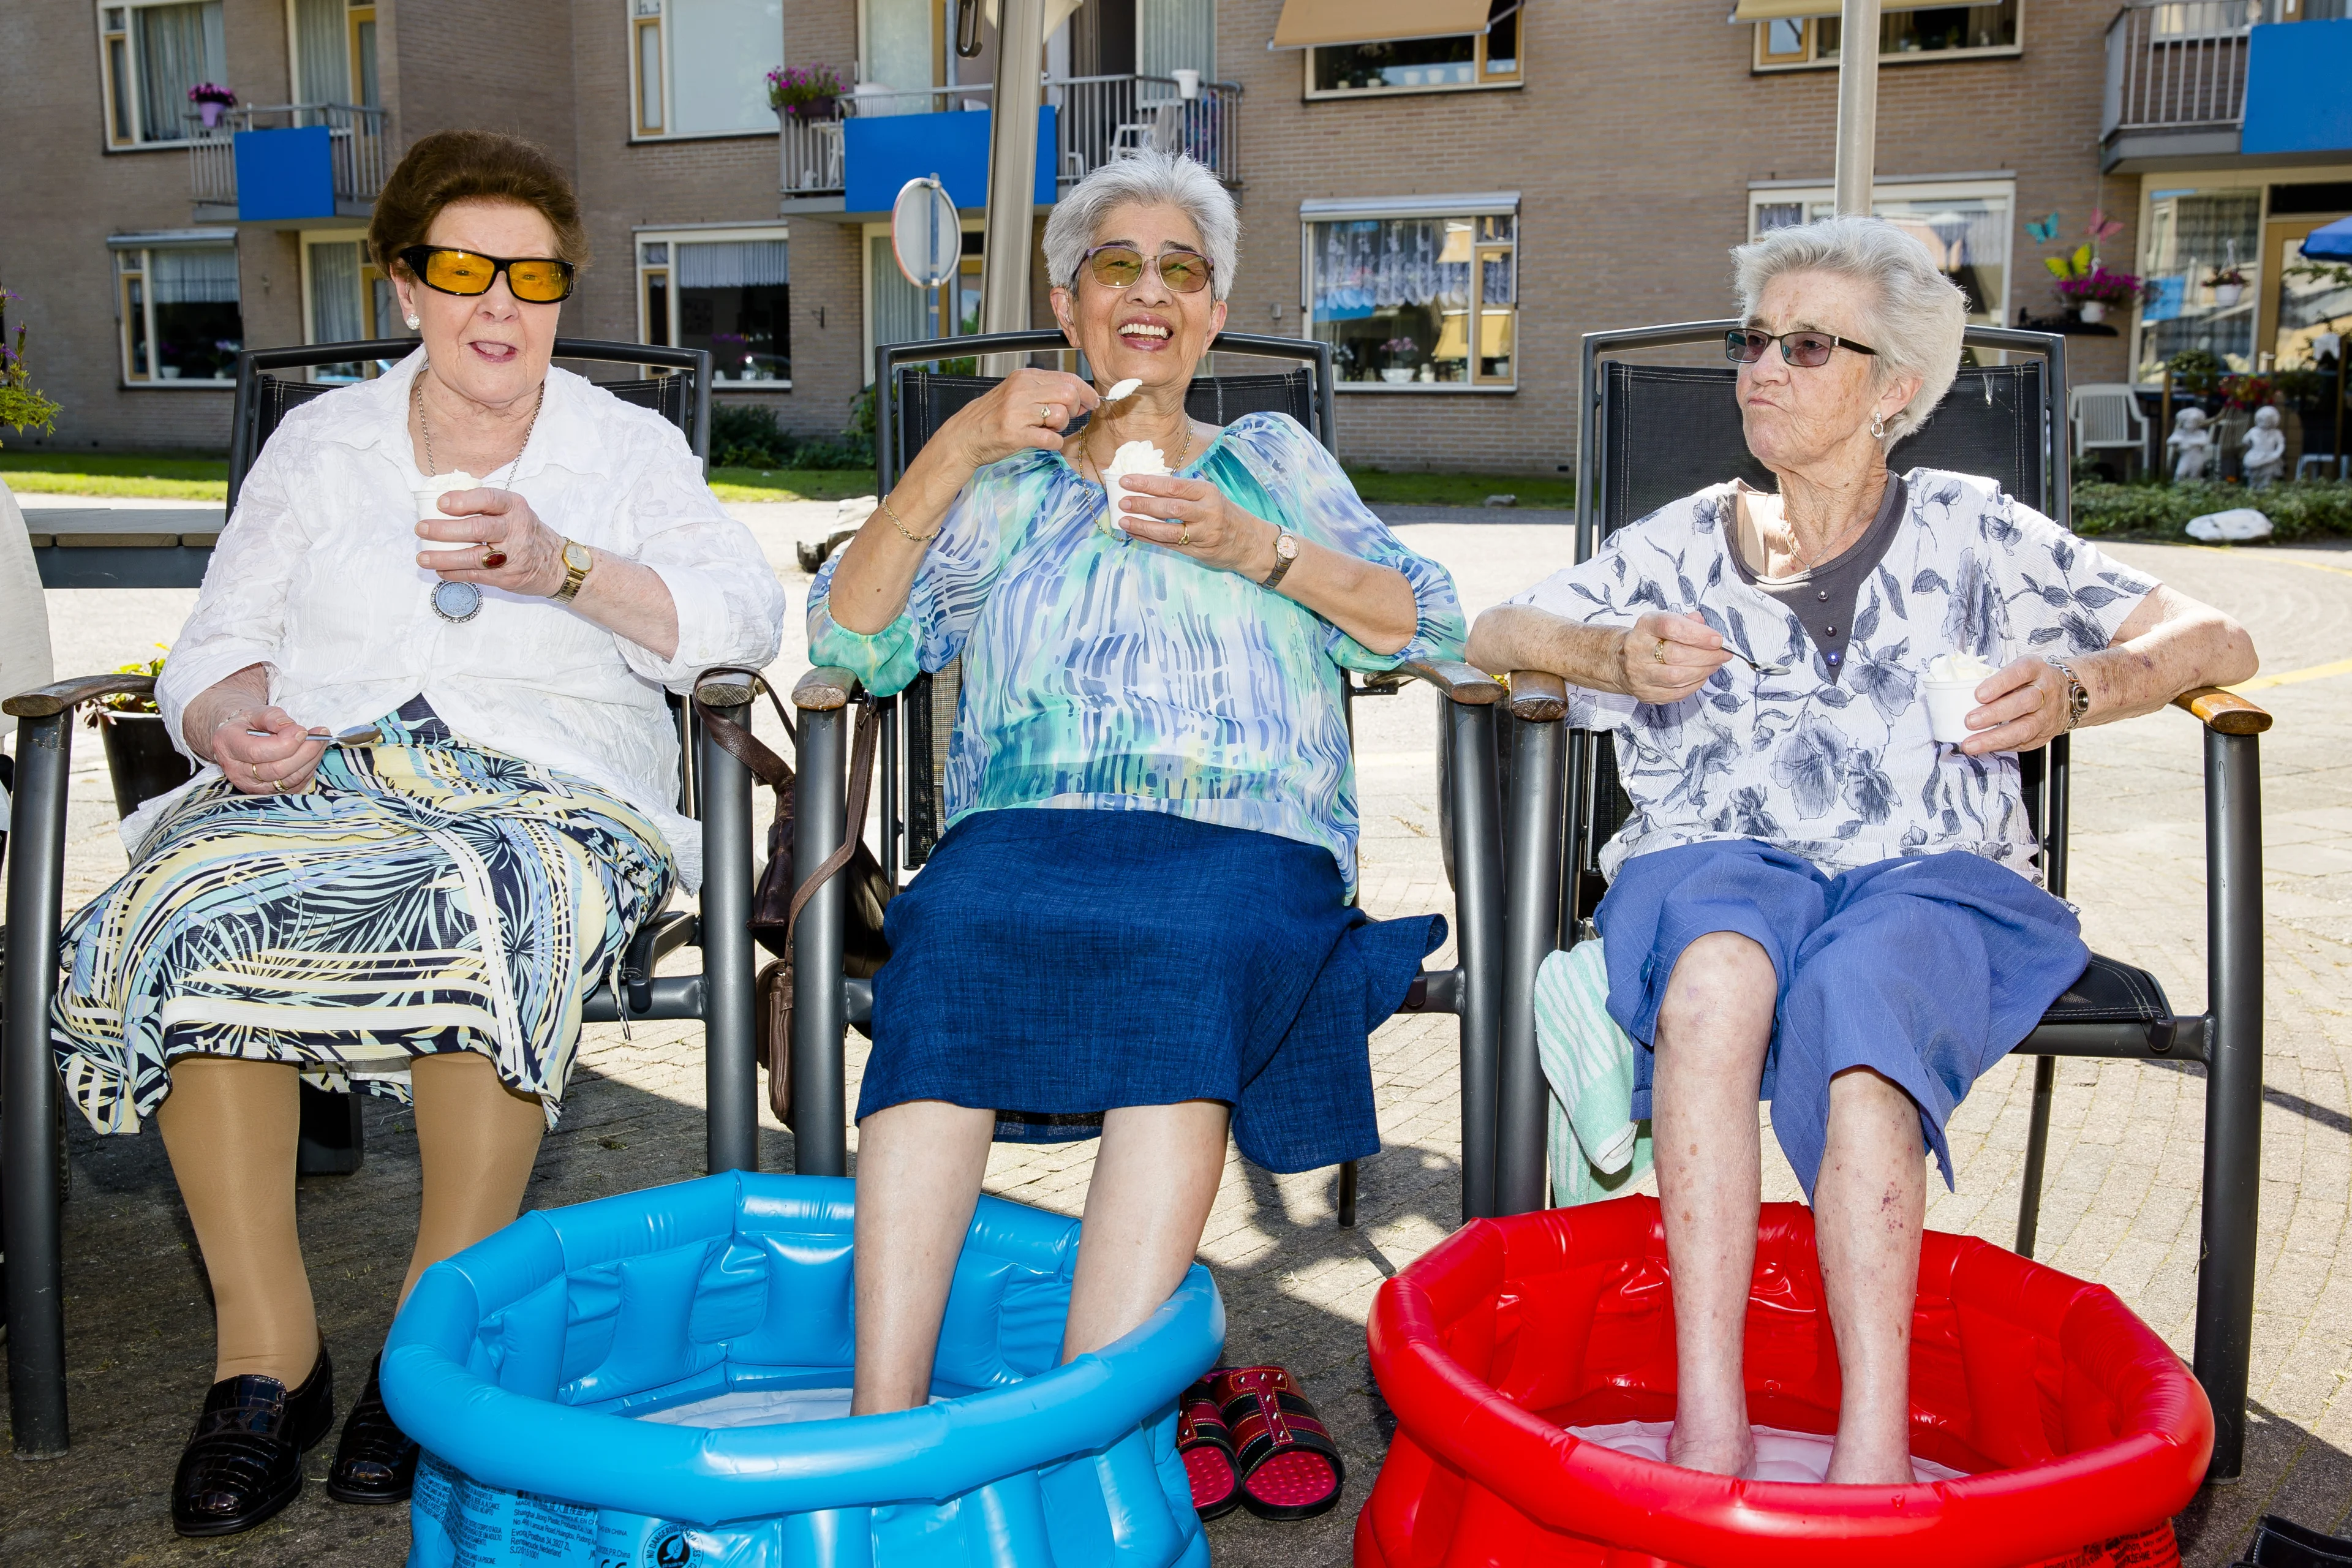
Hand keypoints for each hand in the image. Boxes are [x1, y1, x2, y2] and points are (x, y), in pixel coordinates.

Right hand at [211, 707, 330, 794]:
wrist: (240, 738)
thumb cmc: (249, 724)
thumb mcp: (256, 712)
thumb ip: (273, 717)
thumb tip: (293, 729)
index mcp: (228, 745)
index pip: (257, 751)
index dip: (285, 743)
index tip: (303, 731)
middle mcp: (236, 770)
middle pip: (275, 769)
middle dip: (303, 752)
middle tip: (319, 736)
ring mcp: (251, 786)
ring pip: (287, 780)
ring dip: (310, 761)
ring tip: (320, 742)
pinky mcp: (267, 792)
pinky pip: (293, 787)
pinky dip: (307, 771)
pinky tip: (313, 755)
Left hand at [416, 487, 569, 597]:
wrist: (556, 565)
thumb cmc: (527, 533)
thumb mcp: (515, 512)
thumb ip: (487, 507)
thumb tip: (442, 505)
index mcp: (515, 507)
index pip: (487, 499)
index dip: (462, 500)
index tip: (440, 504)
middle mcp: (515, 529)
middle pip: (477, 528)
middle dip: (444, 529)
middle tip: (422, 528)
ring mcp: (512, 555)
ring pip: (472, 556)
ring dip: (443, 557)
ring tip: (422, 557)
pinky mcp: (506, 577)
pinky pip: (475, 575)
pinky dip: (454, 573)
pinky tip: (440, 570)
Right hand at [943, 368, 1100, 472]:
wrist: (965, 436)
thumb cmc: (993, 416)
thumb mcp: (1017, 394)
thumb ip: (1046, 392)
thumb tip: (1082, 398)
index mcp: (1024, 377)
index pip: (1067, 378)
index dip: (1085, 392)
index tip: (1090, 403)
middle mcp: (1021, 390)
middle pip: (1068, 394)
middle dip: (1074, 409)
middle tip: (1063, 419)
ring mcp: (1017, 412)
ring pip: (1061, 415)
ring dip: (1060, 427)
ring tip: (1045, 429)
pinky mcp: (1015, 434)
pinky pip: (1051, 439)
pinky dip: (1053, 443)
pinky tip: (1043, 442)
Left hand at [1115, 475, 1274, 576]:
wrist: (1250, 542)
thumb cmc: (1225, 514)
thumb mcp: (1210, 496)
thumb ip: (1185, 492)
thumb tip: (1149, 485)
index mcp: (1208, 492)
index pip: (1173, 486)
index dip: (1148, 483)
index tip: (1127, 481)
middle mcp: (1207, 512)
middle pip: (1169, 508)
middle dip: (1143, 504)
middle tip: (1123, 501)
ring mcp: (1203, 534)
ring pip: (1168, 530)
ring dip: (1142, 525)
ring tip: (1124, 520)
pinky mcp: (1198, 551)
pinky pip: (1169, 545)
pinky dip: (1149, 539)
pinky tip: (1135, 533)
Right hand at [1616, 612, 1729, 702]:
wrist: (1621, 660)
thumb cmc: (1650, 639)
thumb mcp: (1665, 622)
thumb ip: (1687, 623)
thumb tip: (1708, 631)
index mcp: (1645, 627)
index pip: (1671, 627)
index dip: (1698, 634)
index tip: (1717, 639)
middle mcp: (1637, 649)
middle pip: (1676, 655)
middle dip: (1707, 655)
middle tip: (1723, 654)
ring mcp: (1639, 674)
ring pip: (1677, 677)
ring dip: (1703, 671)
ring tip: (1715, 664)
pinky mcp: (1645, 693)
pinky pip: (1676, 693)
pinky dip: (1695, 685)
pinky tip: (1702, 676)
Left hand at [1958, 658, 2072, 754]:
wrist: (2068, 695)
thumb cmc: (2030, 681)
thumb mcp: (2019, 670)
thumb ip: (1997, 680)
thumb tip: (1961, 695)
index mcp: (2035, 669)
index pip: (2019, 673)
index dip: (1999, 683)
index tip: (1979, 695)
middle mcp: (2045, 690)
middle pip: (2024, 702)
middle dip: (1994, 714)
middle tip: (1970, 721)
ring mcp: (2047, 714)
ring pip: (2025, 727)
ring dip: (1995, 737)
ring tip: (1971, 744)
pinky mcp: (2045, 733)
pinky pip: (2023, 742)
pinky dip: (2001, 746)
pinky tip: (1984, 748)